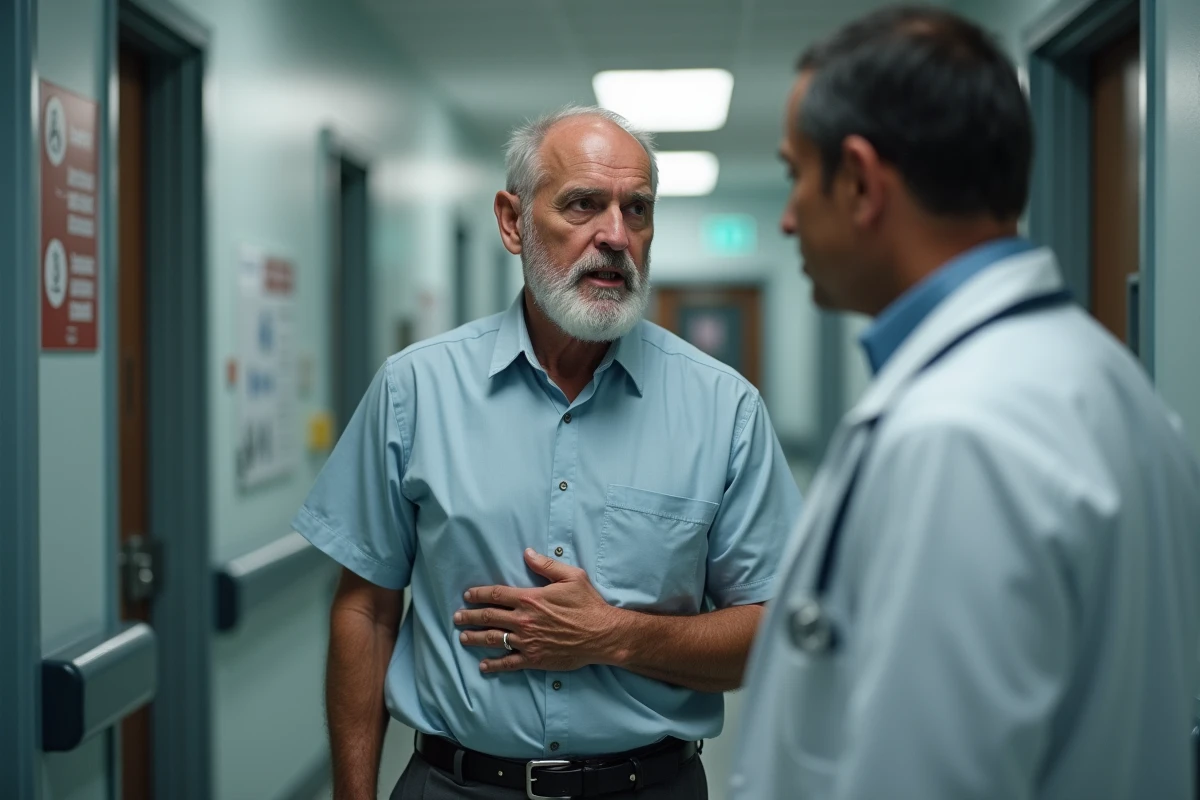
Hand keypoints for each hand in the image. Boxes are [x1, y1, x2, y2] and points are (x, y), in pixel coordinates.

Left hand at [454, 549, 622, 673]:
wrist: (602, 634)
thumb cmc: (588, 604)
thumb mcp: (571, 577)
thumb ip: (546, 565)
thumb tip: (527, 552)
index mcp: (530, 598)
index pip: (496, 594)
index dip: (479, 594)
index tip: (468, 595)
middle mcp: (524, 620)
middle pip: (488, 617)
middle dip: (469, 616)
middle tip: (457, 617)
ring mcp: (527, 642)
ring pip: (493, 639)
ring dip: (475, 638)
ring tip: (462, 637)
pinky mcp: (535, 659)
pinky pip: (509, 663)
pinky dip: (494, 665)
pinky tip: (483, 665)